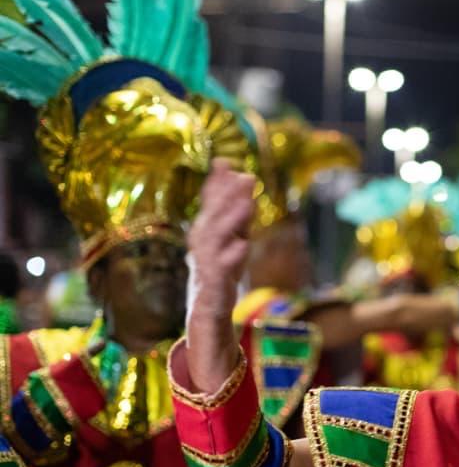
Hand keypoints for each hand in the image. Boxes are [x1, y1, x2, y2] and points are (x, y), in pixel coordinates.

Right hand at [187, 158, 257, 318]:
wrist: (208, 305)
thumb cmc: (221, 264)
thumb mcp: (231, 233)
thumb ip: (235, 205)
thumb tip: (240, 171)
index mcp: (205, 226)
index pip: (210, 200)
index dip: (217, 182)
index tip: (225, 161)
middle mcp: (202, 240)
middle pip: (213, 215)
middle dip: (227, 195)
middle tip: (245, 178)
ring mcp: (206, 260)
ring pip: (217, 238)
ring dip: (232, 220)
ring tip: (249, 204)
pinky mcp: (214, 280)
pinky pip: (222, 266)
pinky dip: (233, 255)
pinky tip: (244, 244)